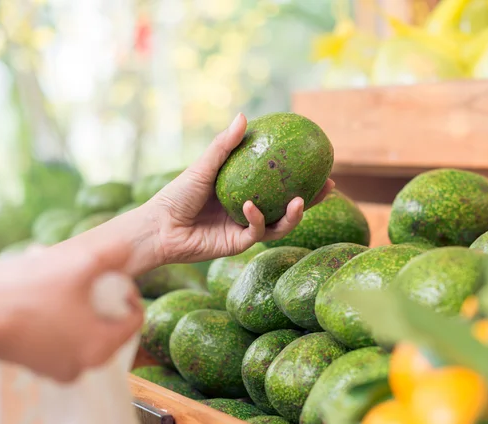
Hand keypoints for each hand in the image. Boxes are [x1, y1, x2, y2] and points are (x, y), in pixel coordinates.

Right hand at [0, 241, 143, 382]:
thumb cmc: (28, 290)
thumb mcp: (79, 264)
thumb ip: (112, 256)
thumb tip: (129, 247)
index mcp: (101, 348)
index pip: (134, 321)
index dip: (128, 294)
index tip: (111, 277)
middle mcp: (83, 367)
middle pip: (108, 326)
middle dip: (99, 298)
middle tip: (79, 276)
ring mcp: (57, 370)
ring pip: (82, 330)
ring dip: (76, 305)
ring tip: (54, 280)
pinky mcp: (34, 367)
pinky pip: (59, 339)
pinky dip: (56, 318)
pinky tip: (36, 294)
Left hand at [149, 113, 334, 263]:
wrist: (159, 228)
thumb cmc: (177, 195)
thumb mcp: (203, 166)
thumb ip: (224, 145)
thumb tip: (245, 114)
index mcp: (242, 191)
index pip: (276, 183)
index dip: (298, 175)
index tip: (317, 161)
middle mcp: (247, 210)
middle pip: (286, 206)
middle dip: (310, 199)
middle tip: (328, 185)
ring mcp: (243, 229)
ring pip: (279, 225)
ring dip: (294, 215)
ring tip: (302, 200)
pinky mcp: (237, 244)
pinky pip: (256, 232)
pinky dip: (257, 218)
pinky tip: (251, 206)